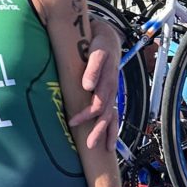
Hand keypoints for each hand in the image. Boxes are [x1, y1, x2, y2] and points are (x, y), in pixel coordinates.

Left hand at [68, 23, 119, 151]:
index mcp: (108, 81)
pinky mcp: (110, 94)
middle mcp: (112, 89)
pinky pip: (113, 114)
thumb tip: (87, 86)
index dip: (86, 114)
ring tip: (103, 148)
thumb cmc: (100, 44)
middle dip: (98, 130)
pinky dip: (111, 128)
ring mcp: (112, 93)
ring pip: (112, 116)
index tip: (72, 122)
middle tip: (89, 145)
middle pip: (107, 115)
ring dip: (107, 132)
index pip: (98, 103)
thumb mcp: (97, 50)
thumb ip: (94, 67)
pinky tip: (109, 141)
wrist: (108, 37)